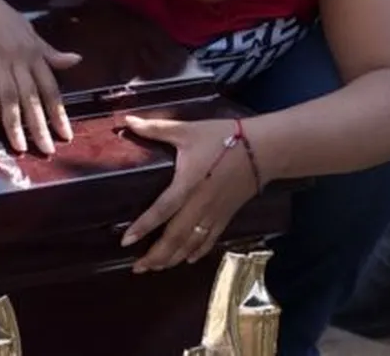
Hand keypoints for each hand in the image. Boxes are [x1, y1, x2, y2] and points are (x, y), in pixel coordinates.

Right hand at [0, 0, 81, 153]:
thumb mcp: (27, 31)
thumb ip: (48, 51)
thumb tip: (76, 60)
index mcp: (34, 52)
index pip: (51, 88)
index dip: (58, 113)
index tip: (66, 135)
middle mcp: (19, 57)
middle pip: (33, 97)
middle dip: (41, 125)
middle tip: (48, 150)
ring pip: (11, 96)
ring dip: (15, 123)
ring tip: (20, 146)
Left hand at [119, 116, 259, 272]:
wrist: (264, 149)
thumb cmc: (224, 137)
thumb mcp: (188, 130)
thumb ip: (157, 128)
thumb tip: (128, 121)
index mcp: (187, 185)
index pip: (161, 211)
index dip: (143, 227)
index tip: (126, 242)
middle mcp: (200, 205)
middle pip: (175, 237)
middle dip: (156, 256)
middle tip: (138, 268)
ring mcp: (215, 213)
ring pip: (191, 243)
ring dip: (173, 258)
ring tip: (156, 268)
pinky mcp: (227, 215)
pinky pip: (210, 239)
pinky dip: (198, 251)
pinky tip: (188, 259)